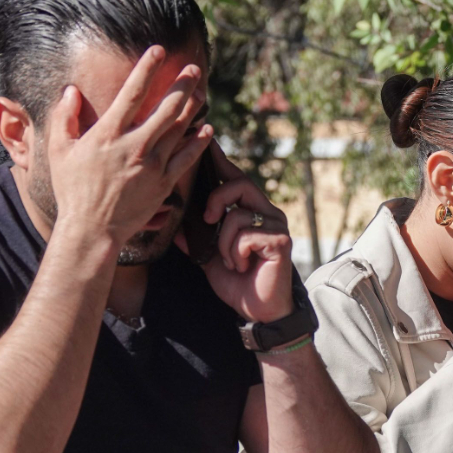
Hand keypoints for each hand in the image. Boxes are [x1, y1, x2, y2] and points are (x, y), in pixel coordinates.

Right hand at [49, 45, 209, 246]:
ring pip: (179, 130)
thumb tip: (70, 90)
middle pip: (166, 108)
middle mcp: (134, 146)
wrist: (92, 229)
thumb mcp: (59, 151)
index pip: (132, 94)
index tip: (159, 51)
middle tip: (194, 69)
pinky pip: (186, 159)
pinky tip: (207, 129)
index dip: (147, 69)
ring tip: (202, 92)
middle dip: (182, 86)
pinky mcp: (164, 184)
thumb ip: (64, 118)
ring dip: (193, 109)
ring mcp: (152, 165)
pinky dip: (198, 142)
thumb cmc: (72, 189)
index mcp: (108, 135)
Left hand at [174, 142, 294, 322]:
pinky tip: (241, 266)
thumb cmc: (237, 282)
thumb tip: (173, 222)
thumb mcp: (208, 257)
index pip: (234, 178)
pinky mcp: (280, 239)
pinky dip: (234, 252)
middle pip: (239, 184)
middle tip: (207, 220)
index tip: (207, 142)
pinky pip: (246, 234)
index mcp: (249, 211)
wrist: (259, 311)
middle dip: (216, 199)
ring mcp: (275, 225)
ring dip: (223, 240)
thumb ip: (195, 237)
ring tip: (228, 259)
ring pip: (237, 213)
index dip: (220, 161)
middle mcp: (266, 212)